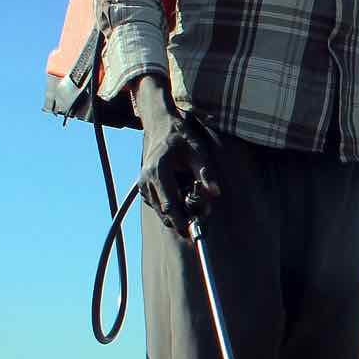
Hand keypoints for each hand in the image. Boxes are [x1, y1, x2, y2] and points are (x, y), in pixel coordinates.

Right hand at [130, 76, 220, 231]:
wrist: (161, 126)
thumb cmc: (181, 137)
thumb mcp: (198, 151)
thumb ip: (206, 172)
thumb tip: (215, 193)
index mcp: (158, 172)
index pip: (169, 205)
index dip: (181, 221)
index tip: (193, 232)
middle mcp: (147, 180)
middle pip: (164, 212)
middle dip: (182, 219)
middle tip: (201, 220)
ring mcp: (143, 184)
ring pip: (160, 210)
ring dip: (177, 213)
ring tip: (196, 206)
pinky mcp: (145, 187)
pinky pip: (158, 204)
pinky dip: (171, 206)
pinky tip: (184, 197)